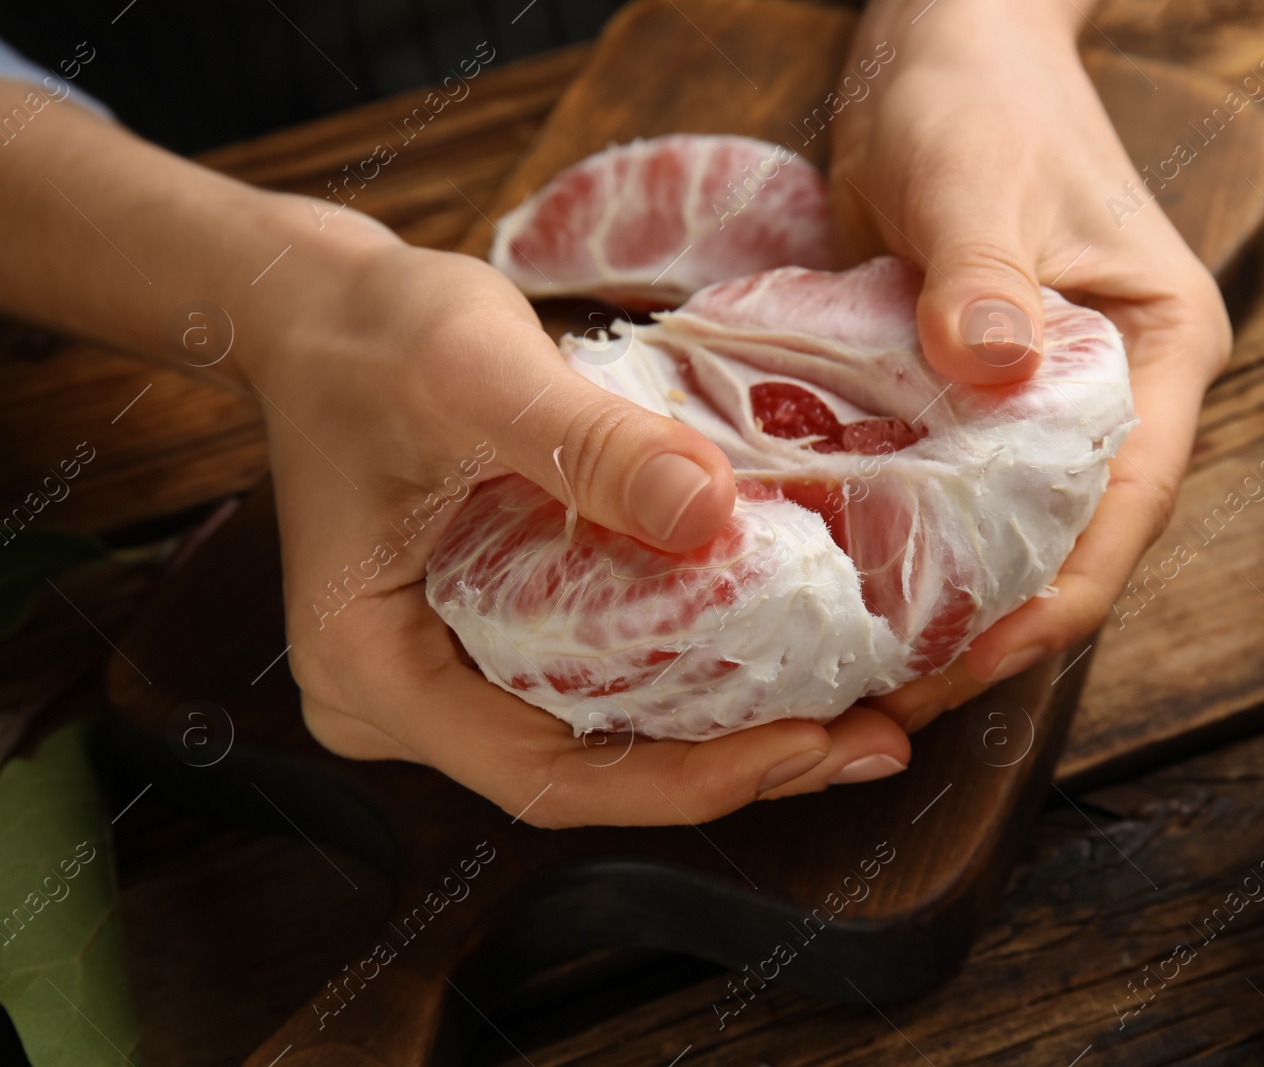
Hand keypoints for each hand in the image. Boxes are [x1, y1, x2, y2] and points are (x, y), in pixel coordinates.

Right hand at [227, 205, 911, 823]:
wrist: (329, 310)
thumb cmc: (372, 336)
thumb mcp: (472, 372)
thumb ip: (584, 446)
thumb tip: (714, 516)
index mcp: (377, 677)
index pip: (548, 776)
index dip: (688, 781)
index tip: (809, 743)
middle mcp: (421, 705)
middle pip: (599, 773)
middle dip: (745, 766)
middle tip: (880, 738)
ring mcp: (461, 679)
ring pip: (617, 741)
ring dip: (745, 731)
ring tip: (875, 709)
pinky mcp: (502, 641)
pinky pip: (615, 687)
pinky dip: (711, 677)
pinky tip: (804, 658)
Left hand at [833, 0, 1231, 728]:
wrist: (934, 46)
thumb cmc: (975, 95)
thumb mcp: (975, 175)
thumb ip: (984, 273)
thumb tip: (991, 366)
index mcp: (1157, 354)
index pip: (1126, 508)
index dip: (1057, 602)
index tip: (971, 665)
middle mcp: (1107, 398)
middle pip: (1061, 544)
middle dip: (985, 629)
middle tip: (885, 693)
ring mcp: (1030, 406)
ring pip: (994, 534)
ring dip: (932, 602)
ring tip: (849, 668)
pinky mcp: (958, 399)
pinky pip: (931, 491)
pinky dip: (889, 542)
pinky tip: (826, 586)